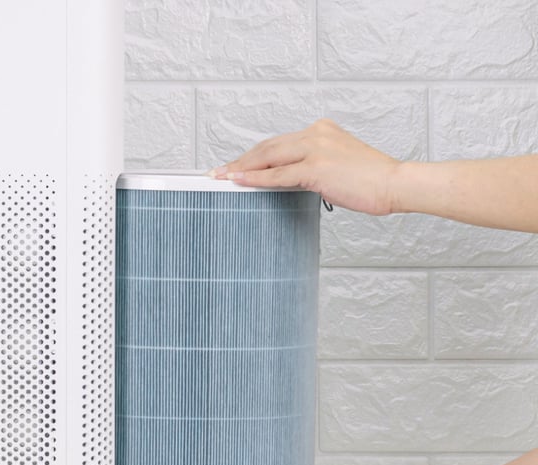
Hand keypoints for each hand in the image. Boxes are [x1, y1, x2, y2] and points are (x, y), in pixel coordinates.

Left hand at [207, 119, 400, 215]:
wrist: (396, 183)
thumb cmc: (373, 179)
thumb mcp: (339, 164)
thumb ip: (313, 165)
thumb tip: (286, 179)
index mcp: (321, 130)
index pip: (278, 142)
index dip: (254, 154)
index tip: (236, 163)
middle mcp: (316, 134)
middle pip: (267, 147)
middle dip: (240, 159)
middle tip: (218, 170)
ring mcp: (316, 149)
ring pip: (268, 158)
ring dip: (241, 168)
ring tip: (221, 176)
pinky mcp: (316, 168)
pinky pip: (278, 174)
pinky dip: (255, 178)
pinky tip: (239, 181)